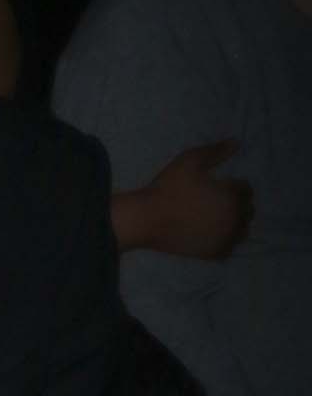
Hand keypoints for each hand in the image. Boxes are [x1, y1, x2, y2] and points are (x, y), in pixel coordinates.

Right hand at [136, 140, 252, 261]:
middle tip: (216, 202)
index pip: (247, 190)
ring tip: (216, 219)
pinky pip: (229, 247)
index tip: (219, 187)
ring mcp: (225, 239)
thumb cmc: (168, 188)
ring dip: (235, 224)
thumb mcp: (191, 160)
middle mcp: (235, 219)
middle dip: (237, 204)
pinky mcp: (213, 254)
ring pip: (242, 231)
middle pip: (248, 211)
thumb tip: (237, 142)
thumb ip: (216, 151)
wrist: (146, 220)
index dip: (233, 186)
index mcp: (233, 196)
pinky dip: (225, 241)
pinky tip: (212, 234)